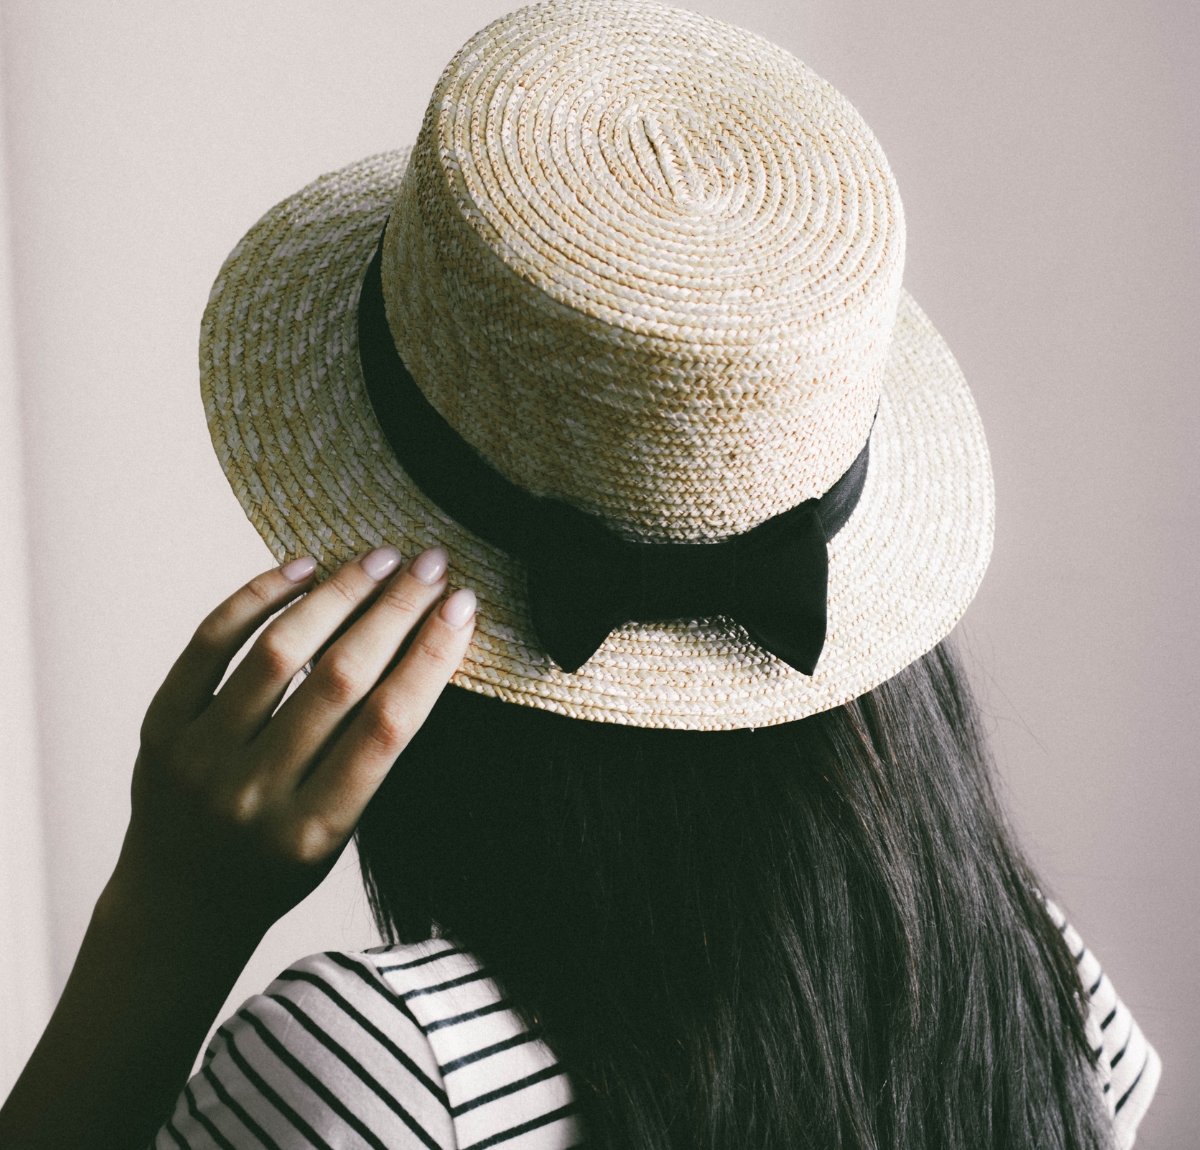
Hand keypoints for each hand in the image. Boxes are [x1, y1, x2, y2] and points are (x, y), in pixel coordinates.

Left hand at [0, 544, 474, 1149]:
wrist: (180, 902)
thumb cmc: (280, 865)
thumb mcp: (340, 834)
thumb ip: (369, 754)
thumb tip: (421, 643)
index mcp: (315, 829)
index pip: (387, 726)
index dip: (431, 658)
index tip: (463, 606)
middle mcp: (254, 793)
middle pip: (339, 679)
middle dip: (396, 611)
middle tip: (432, 564)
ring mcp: (199, 758)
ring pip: (278, 652)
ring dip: (338, 594)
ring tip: (380, 557)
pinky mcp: (159, 727)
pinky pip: (210, 644)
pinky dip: (258, 597)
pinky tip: (303, 569)